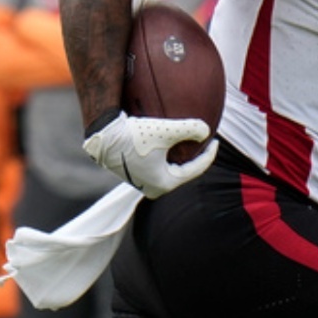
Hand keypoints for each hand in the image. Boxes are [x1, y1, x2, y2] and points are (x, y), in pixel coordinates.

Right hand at [82, 110, 215, 197]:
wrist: (102, 136)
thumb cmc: (134, 135)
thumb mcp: (165, 130)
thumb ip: (190, 129)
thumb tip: (206, 131)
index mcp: (164, 184)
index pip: (195, 170)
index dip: (208, 155)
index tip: (215, 140)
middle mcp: (152, 187)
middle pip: (182, 171)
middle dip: (195, 156)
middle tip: (204, 142)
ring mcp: (142, 181)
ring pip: (169, 167)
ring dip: (179, 154)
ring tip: (188, 140)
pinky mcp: (133, 172)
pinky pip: (157, 162)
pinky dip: (166, 151)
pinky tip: (168, 136)